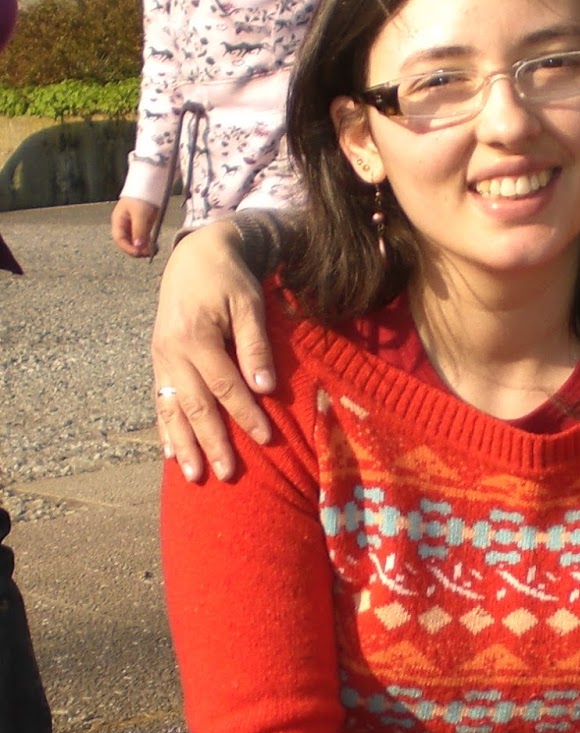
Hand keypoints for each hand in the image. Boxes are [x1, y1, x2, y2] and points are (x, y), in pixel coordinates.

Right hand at [111, 197, 158, 258]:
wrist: (150, 186)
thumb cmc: (142, 197)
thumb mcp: (140, 214)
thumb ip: (139, 230)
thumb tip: (138, 247)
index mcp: (118, 221)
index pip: (119, 239)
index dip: (127, 248)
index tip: (138, 252)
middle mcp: (124, 225)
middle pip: (127, 243)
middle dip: (136, 250)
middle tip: (147, 254)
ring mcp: (133, 226)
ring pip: (136, 242)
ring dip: (143, 249)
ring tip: (153, 251)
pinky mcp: (143, 226)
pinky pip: (143, 239)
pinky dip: (148, 245)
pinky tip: (155, 247)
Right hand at [151, 221, 274, 482]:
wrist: (196, 256)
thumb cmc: (230, 280)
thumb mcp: (249, 303)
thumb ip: (255, 345)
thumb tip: (266, 389)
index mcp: (195, 336)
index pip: (225, 385)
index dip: (245, 414)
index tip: (267, 439)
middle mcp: (171, 352)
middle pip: (195, 405)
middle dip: (212, 443)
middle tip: (228, 475)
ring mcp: (161, 358)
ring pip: (171, 409)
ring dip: (183, 445)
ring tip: (194, 476)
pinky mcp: (158, 361)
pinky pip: (159, 401)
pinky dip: (165, 429)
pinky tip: (171, 454)